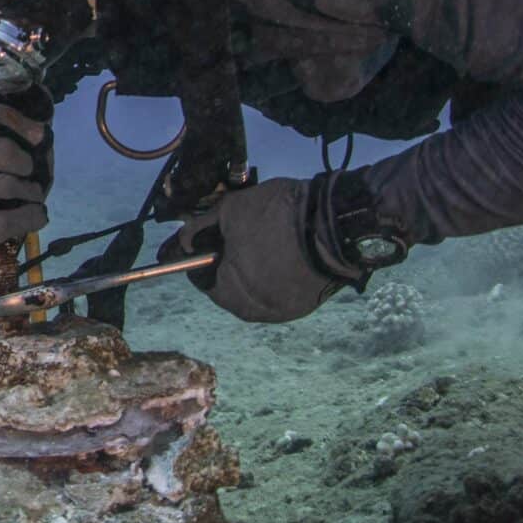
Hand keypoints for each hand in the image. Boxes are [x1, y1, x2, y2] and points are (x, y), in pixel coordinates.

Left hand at [157, 177, 341, 323]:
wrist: (339, 221)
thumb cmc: (278, 216)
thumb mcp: (230, 211)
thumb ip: (199, 228)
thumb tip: (183, 242)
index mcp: (232, 294)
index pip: (201, 278)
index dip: (201, 254)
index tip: (209, 236)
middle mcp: (258, 311)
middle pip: (230, 286)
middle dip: (229, 262)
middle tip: (239, 233)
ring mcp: (286, 311)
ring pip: (257, 289)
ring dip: (254, 268)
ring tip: (265, 239)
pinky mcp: (309, 303)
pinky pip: (281, 289)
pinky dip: (277, 273)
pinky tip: (285, 250)